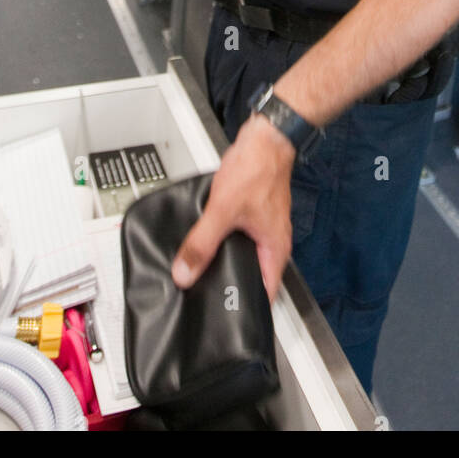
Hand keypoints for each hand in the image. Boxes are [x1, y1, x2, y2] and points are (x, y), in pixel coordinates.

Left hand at [171, 115, 296, 301]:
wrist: (265, 138)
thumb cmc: (258, 169)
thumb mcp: (223, 211)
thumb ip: (201, 243)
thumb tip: (184, 273)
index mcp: (274, 249)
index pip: (264, 294)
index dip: (246, 309)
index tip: (227, 319)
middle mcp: (272, 241)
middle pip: (252, 274)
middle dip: (230, 285)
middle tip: (206, 298)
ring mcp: (264, 225)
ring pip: (244, 253)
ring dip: (225, 259)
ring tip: (202, 270)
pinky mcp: (254, 211)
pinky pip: (238, 235)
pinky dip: (224, 239)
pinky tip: (208, 237)